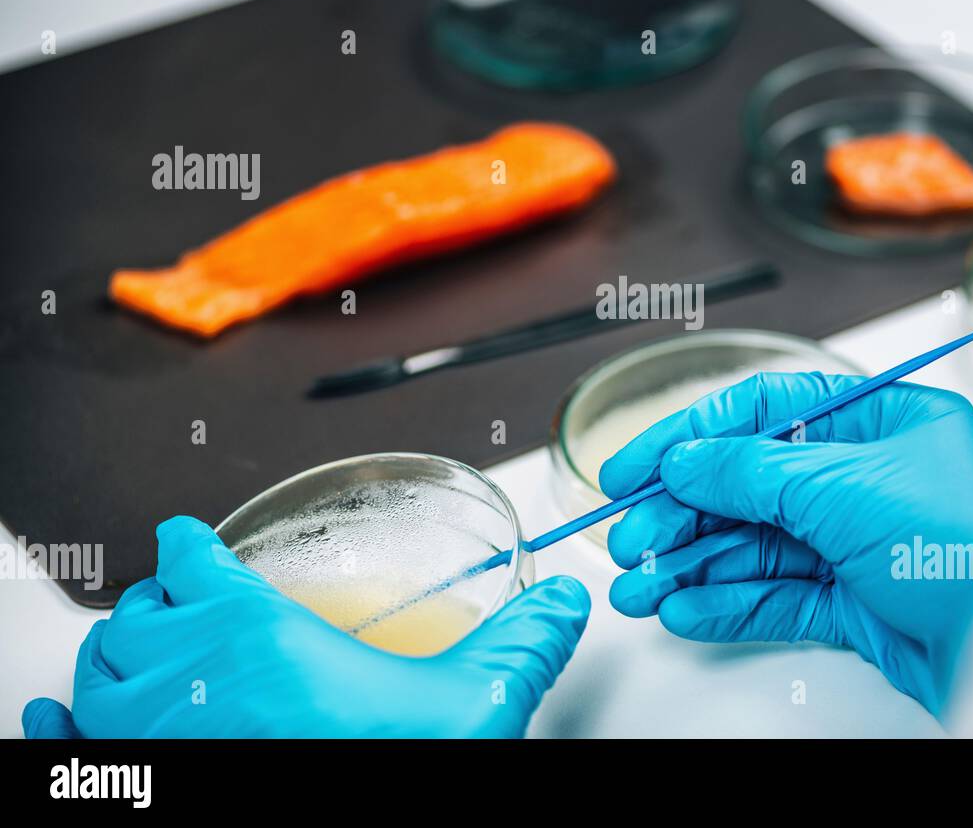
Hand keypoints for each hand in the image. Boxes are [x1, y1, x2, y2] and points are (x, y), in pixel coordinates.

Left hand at [23, 516, 588, 737]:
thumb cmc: (385, 775)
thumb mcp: (468, 709)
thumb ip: (519, 644)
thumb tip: (560, 603)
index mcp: (257, 639)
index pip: (196, 561)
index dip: (191, 544)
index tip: (190, 539)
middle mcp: (182, 682)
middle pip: (140, 614)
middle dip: (159, 601)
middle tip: (180, 602)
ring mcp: (140, 746)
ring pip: (96, 673)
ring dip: (113, 655)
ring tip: (134, 651)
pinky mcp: (124, 794)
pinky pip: (60, 746)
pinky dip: (52, 725)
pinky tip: (49, 720)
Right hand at [601, 374, 972, 714]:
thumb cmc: (968, 546)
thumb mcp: (845, 487)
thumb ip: (753, 471)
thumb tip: (687, 459)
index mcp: (879, 420)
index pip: (766, 410)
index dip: (692, 436)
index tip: (635, 466)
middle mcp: (866, 475)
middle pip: (750, 484)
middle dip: (684, 514)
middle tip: (630, 540)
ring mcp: (859, 540)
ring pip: (756, 545)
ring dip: (694, 565)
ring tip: (640, 589)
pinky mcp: (855, 600)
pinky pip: (777, 595)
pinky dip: (729, 603)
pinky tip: (685, 612)